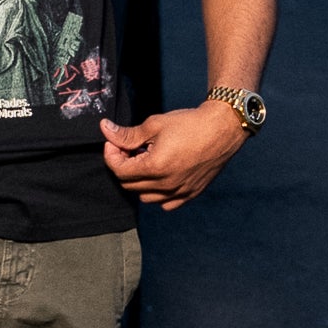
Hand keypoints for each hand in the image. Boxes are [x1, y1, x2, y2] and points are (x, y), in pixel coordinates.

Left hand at [100, 102, 246, 209]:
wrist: (222, 129)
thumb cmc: (190, 124)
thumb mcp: (154, 125)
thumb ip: (127, 134)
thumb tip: (105, 129)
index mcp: (155, 168)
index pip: (119, 171)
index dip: (111, 155)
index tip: (114, 142)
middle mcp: (167, 185)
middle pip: (129, 184)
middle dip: (123, 166)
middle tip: (129, 148)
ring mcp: (180, 192)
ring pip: (145, 197)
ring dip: (139, 181)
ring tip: (146, 160)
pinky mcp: (191, 194)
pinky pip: (166, 203)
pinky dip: (158, 193)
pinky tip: (161, 174)